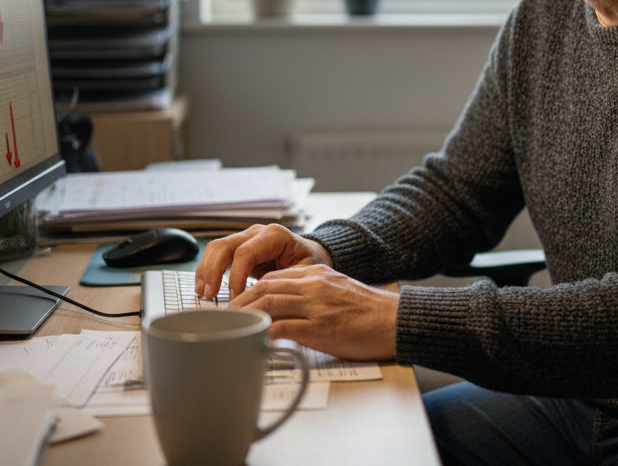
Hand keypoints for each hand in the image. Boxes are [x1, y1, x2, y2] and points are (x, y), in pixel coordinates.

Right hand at [193, 224, 332, 298]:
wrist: (312, 256)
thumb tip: (262, 307)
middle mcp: (257, 233)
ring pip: (217, 248)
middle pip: (225, 246)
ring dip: (206, 270)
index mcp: (275, 236)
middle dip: (214, 271)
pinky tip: (205, 287)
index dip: (236, 277)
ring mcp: (246, 238)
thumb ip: (284, 286)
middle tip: (210, 295)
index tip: (236, 299)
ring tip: (203, 293)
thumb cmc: (310, 266)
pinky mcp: (239, 247)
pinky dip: (208, 270)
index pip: (246, 253)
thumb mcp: (304, 276)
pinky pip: (217, 254)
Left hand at [229, 264, 398, 360]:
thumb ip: (310, 292)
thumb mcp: (336, 290)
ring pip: (268, 303)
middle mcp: (313, 284)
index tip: (234, 304)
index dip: (247, 290)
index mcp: (315, 273)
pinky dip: (264, 334)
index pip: (271, 277)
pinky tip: (253, 343)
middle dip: (238, 303)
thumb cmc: (368, 312)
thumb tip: (285, 308)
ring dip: (245, 317)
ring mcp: (316, 305)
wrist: (395, 320)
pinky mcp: (320, 327)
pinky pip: (284, 328)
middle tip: (223, 318)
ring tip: (231, 330)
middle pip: (264, 288)